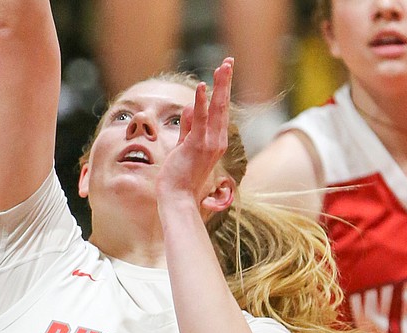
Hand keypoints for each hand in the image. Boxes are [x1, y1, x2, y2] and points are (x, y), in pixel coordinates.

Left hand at [155, 58, 233, 207]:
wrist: (178, 198)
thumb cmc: (180, 178)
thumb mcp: (184, 148)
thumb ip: (188, 128)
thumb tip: (189, 108)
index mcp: (215, 142)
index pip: (220, 112)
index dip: (222, 91)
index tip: (223, 73)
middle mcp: (217, 141)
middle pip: (223, 106)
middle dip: (226, 82)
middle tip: (228, 61)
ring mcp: (209, 143)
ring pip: (217, 109)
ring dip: (220, 85)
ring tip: (223, 66)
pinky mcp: (197, 146)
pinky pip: (200, 119)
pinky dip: (201, 102)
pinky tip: (202, 86)